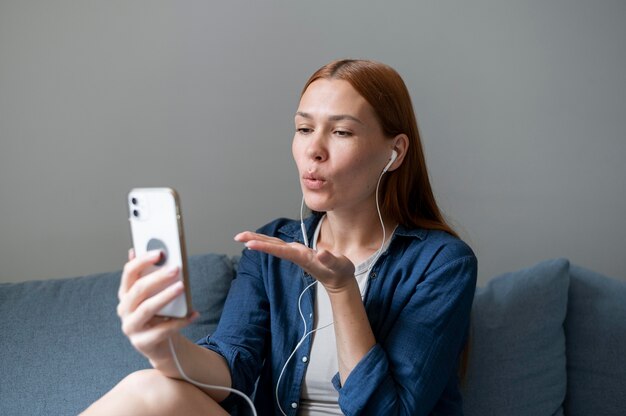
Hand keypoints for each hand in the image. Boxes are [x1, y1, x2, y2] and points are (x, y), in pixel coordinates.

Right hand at [116, 249, 198, 364]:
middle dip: (157, 277)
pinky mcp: (142, 342)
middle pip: (138, 289)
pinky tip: (193, 314)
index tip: (160, 252)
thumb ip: (152, 275)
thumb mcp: (155, 294)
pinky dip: (180, 321)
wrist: (161, 345)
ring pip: (147, 308)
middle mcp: (124, 309)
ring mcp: (131, 327)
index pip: (129, 272)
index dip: (142, 260)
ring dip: (165, 296)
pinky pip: (162, 330)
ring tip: (182, 287)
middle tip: (176, 268)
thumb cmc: (159, 314)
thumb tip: (149, 252)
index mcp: (126, 293)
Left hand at [234, 231, 355, 293]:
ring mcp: (296, 254)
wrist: (339, 281)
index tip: (249, 243)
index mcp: (303, 257)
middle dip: (255, 241)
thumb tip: (322, 253)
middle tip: (237, 236)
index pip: (280, 250)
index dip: (265, 246)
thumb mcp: (339, 266)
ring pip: (274, 245)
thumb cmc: (339, 272)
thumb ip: (331, 260)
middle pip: (272, 247)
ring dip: (258, 240)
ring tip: (243, 236)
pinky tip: (259, 239)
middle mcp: (296, 255)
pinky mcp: (298, 253)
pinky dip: (268, 241)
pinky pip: (279, 246)